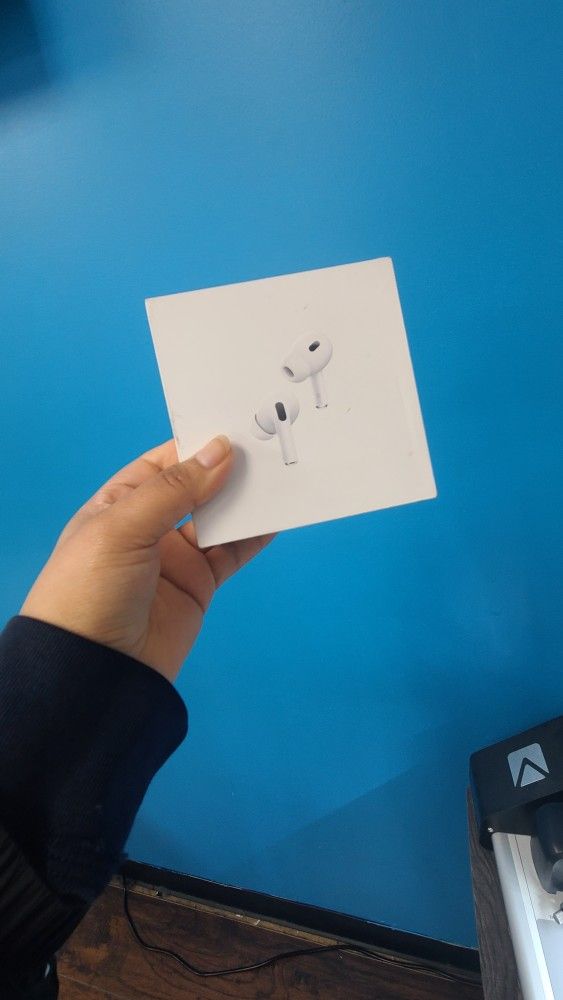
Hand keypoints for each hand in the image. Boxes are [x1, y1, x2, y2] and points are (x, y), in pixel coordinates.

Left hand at [20, 436, 273, 680]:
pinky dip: (256, 535)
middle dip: (229, 468)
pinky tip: (278, 516)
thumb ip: (174, 490)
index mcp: (119, 503)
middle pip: (197, 487)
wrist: (94, 671)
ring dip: (247, 499)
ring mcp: (176, 556)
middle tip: (268, 446)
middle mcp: (149, 525)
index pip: (163, 462)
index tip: (236, 426)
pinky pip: (233, 552)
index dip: (197, 444)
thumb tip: (221, 451)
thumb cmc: (90, 589)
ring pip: (220, 518)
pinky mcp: (199, 584)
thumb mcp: (123, 529)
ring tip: (281, 475)